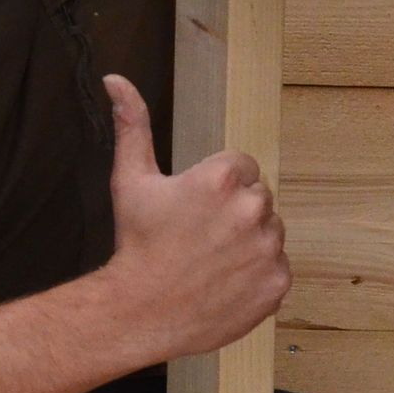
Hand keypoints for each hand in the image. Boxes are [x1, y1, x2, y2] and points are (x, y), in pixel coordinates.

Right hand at [97, 72, 289, 360]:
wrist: (140, 312)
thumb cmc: (136, 244)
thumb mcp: (131, 179)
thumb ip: (132, 124)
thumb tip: (115, 80)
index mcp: (225, 177)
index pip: (243, 169)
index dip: (217, 189)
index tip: (194, 210)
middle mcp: (254, 208)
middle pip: (258, 199)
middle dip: (235, 214)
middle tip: (199, 238)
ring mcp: (270, 248)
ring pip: (270, 234)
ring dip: (249, 243)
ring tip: (211, 261)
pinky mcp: (278, 283)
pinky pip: (277, 269)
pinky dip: (256, 276)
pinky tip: (224, 283)